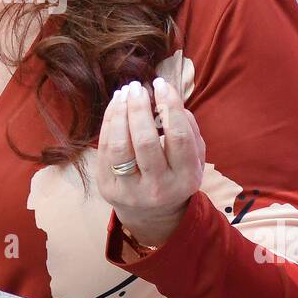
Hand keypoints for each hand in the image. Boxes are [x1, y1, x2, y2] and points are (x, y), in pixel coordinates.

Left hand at [94, 76, 206, 247]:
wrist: (152, 214)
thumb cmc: (175, 175)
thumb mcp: (193, 159)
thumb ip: (189, 130)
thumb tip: (169, 99)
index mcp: (185, 179)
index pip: (179, 138)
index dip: (170, 106)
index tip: (161, 84)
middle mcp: (158, 188)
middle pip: (145, 142)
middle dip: (139, 108)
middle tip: (138, 86)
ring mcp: (129, 190)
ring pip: (120, 146)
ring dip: (120, 113)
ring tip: (125, 92)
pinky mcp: (107, 187)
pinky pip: (105, 149)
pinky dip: (109, 122)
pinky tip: (116, 105)